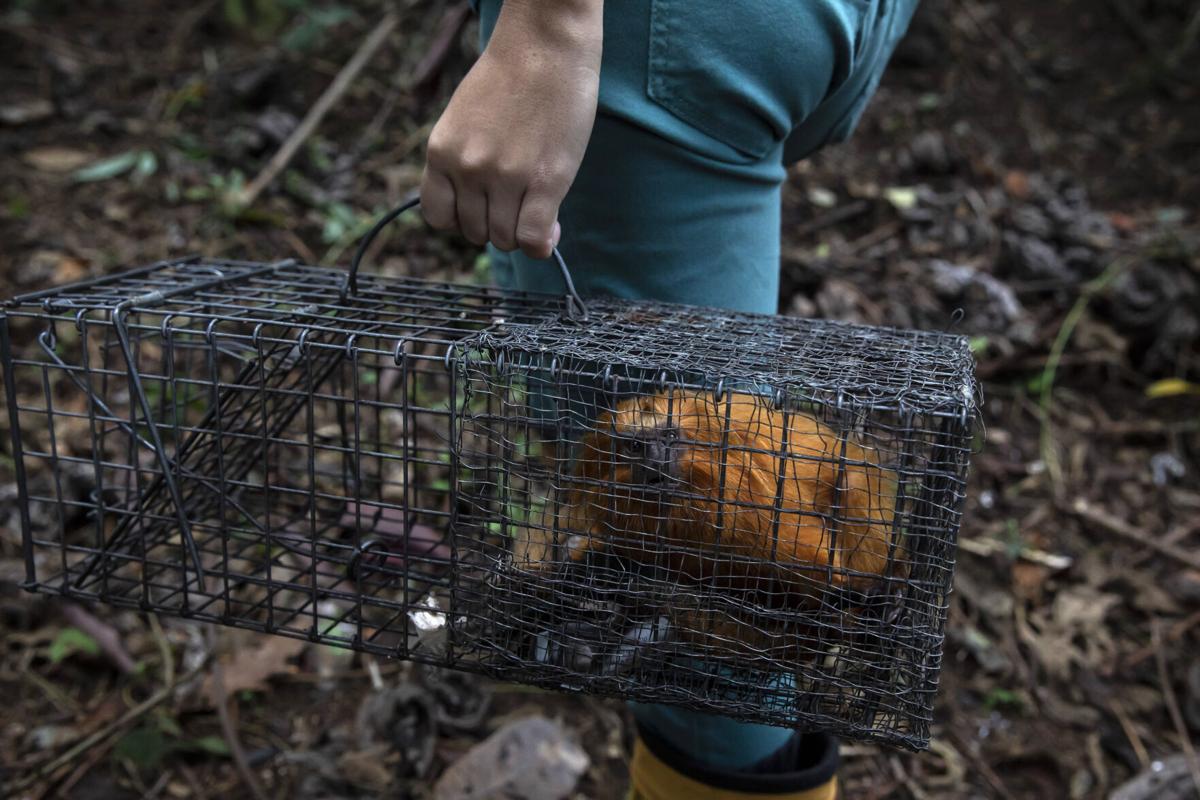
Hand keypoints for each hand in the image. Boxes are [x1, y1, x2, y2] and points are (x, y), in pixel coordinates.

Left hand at [420, 0, 602, 259]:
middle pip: (475, 232)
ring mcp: (505, 177)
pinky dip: (542, 243)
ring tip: (537, 210)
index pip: (438, 217)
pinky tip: (552, 230)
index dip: (462, 219)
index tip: (482, 207)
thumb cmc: (510, 78)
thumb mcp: (465, 119)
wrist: (545, 46)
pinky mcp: (544, 182)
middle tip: (517, 203)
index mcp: (441, 152)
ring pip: (505, 239)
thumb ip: (463, 161)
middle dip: (496, 224)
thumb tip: (484, 211)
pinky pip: (533, 238)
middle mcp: (467, 168)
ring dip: (521, 233)